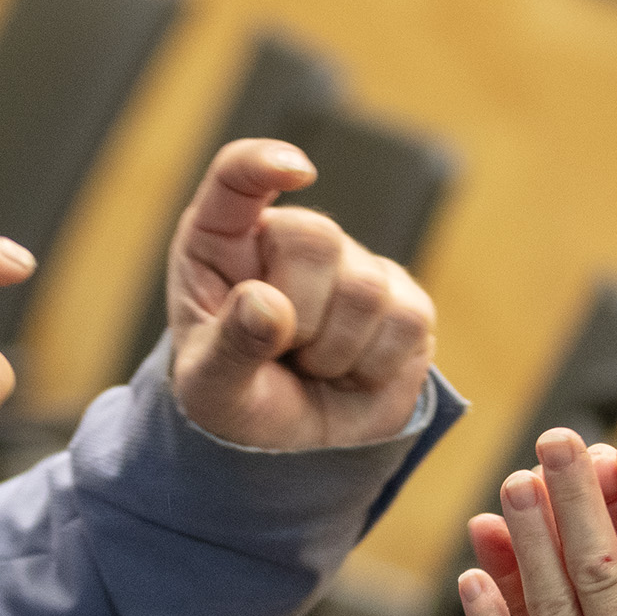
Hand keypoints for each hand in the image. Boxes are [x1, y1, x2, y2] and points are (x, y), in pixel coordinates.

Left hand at [165, 139, 438, 451]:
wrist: (289, 452)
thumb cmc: (235, 403)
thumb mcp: (210, 388)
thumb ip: (230, 346)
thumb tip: (268, 303)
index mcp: (222, 242)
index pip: (236, 179)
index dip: (264, 163)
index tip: (294, 171)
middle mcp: (288, 239)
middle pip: (316, 237)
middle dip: (300, 315)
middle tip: (282, 354)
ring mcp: (351, 265)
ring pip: (365, 287)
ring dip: (335, 351)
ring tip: (313, 366)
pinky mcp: (403, 301)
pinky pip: (406, 320)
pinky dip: (375, 366)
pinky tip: (351, 373)